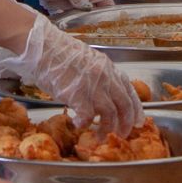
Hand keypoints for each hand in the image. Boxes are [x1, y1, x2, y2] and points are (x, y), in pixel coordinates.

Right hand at [0, 13, 142, 134]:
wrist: (42, 45)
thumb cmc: (58, 52)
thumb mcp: (86, 60)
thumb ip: (97, 75)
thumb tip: (100, 92)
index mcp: (108, 68)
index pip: (129, 91)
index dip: (136, 109)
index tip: (138, 121)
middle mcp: (105, 77)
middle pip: (124, 106)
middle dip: (125, 124)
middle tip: (121, 135)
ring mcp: (93, 86)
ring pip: (110, 114)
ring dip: (105, 129)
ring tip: (99, 137)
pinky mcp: (77, 94)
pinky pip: (87, 116)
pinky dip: (84, 124)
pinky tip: (78, 125)